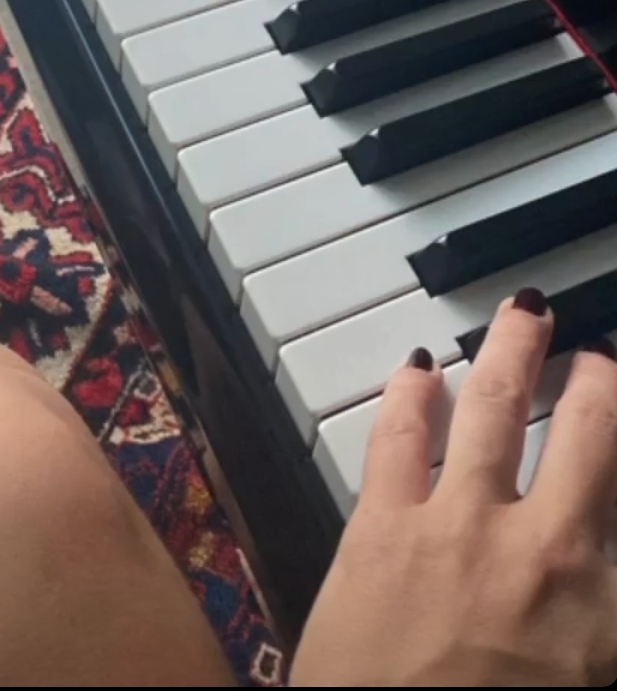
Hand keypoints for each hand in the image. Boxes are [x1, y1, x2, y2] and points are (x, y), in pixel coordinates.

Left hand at [290, 294, 616, 686]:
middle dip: (596, 381)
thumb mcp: (581, 668)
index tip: (616, 398)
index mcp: (599, 604)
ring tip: (521, 317)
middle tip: (595, 353)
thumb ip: (590, 611)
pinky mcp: (380, 531)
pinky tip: (418, 370)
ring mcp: (458, 528)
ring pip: (492, 406)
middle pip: (588, 430)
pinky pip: (399, 438)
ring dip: (510, 353)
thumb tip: (587, 581)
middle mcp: (544, 549)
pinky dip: (411, 394)